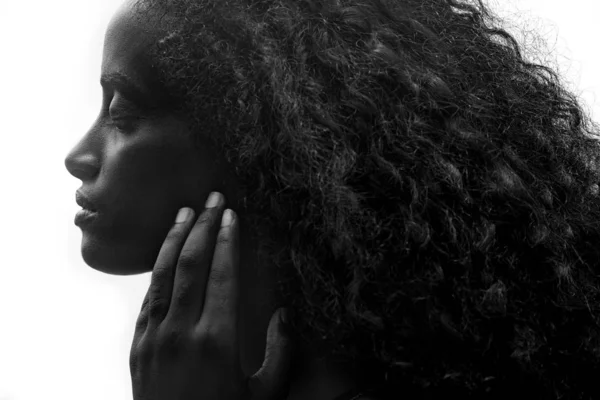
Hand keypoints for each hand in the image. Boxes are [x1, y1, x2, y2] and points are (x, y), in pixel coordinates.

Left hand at [130, 192, 293, 399]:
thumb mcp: (264, 393)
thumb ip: (281, 351)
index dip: (228, 240)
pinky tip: (166, 254)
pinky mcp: (138, 345)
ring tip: (186, 212)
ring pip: (163, 274)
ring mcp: (155, 336)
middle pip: (192, 264)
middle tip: (213, 198)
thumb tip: (286, 313)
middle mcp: (183, 330)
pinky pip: (149, 298)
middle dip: (204, 226)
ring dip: (175, 238)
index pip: (222, 274)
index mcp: (218, 339)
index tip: (233, 215)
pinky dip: (158, 271)